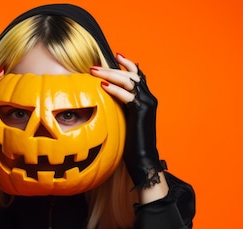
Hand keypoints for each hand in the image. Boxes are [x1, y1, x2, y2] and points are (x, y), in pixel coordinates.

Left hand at [90, 54, 165, 190]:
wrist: (143, 159)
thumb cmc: (132, 143)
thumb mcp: (124, 120)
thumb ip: (120, 107)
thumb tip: (104, 98)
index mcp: (145, 100)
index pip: (138, 76)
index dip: (128, 64)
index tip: (116, 55)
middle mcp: (149, 99)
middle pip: (132, 75)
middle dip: (112, 68)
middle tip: (94, 66)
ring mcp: (147, 104)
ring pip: (130, 81)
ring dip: (110, 74)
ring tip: (94, 71)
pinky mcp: (142, 112)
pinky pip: (128, 96)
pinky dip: (115, 89)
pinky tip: (103, 86)